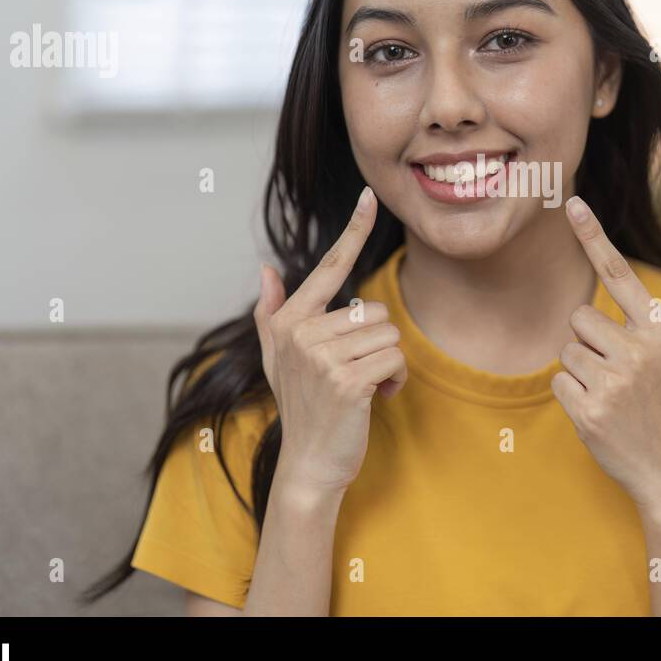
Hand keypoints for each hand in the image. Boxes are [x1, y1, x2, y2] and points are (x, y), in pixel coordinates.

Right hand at [252, 186, 406, 495]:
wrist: (309, 463)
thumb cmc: (302, 406)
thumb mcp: (277, 357)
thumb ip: (272, 311)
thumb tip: (265, 268)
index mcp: (289, 320)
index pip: (329, 266)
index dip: (353, 229)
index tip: (369, 196)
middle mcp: (301, 333)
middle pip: (375, 311)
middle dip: (377, 345)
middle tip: (357, 374)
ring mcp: (321, 358)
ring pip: (390, 335)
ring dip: (388, 365)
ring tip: (364, 388)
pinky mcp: (346, 382)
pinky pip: (395, 360)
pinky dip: (396, 382)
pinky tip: (376, 400)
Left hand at [553, 195, 660, 512]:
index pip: (619, 275)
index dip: (593, 236)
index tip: (570, 203)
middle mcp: (639, 353)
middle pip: (579, 319)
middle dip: (589, 342)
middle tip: (616, 373)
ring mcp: (614, 383)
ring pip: (566, 350)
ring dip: (580, 370)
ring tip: (611, 394)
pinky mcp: (589, 411)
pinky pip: (558, 381)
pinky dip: (571, 396)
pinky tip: (598, 413)